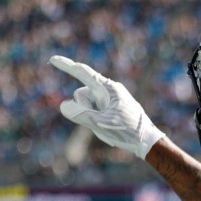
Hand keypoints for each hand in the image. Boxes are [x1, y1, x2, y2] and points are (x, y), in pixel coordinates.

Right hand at [49, 55, 164, 159]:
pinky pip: (94, 113)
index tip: (52, 59)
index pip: (83, 72)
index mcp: (108, 88)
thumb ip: (80, 114)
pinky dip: (97, 123)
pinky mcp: (111, 108)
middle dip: (83, 109)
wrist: (147, 141)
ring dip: (91, 119)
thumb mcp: (101, 124)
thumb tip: (63, 105)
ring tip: (108, 129)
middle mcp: (108, 90)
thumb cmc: (127, 131)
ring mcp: (109, 100)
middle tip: (100, 123)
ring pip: (86, 106)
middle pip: (81, 95)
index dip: (66, 65)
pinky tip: (110, 133)